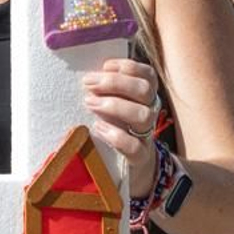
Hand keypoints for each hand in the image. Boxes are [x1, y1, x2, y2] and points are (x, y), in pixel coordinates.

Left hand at [81, 58, 159, 198]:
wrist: (128, 167)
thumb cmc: (114, 126)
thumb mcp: (112, 104)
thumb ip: (104, 89)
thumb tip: (83, 72)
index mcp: (145, 97)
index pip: (148, 75)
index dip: (128, 66)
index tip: (104, 66)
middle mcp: (150, 112)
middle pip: (144, 90)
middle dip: (114, 83)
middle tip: (88, 84)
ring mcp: (146, 135)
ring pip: (143, 115)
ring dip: (114, 105)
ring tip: (89, 103)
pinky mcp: (140, 157)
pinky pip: (134, 147)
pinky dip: (116, 135)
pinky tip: (98, 128)